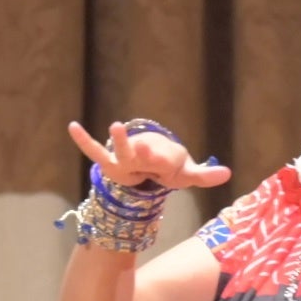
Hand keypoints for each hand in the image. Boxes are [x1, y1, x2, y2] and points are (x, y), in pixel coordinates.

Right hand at [69, 120, 228, 197]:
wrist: (151, 157)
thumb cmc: (169, 166)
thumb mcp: (186, 174)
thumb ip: (204, 175)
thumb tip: (229, 173)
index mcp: (162, 157)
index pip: (163, 159)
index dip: (163, 159)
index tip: (163, 159)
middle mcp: (143, 154)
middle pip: (141, 153)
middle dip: (143, 150)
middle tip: (144, 145)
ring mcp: (126, 157)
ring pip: (121, 151)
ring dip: (120, 141)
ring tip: (115, 126)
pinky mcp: (111, 162)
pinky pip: (95, 151)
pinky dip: (84, 141)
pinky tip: (71, 126)